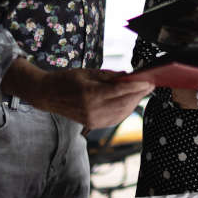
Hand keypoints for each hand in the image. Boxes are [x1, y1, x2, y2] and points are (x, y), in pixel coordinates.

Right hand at [2, 59, 153, 129]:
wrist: (47, 95)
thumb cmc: (67, 80)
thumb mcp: (88, 72)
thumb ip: (110, 76)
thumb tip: (129, 77)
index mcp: (90, 94)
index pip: (120, 91)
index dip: (137, 86)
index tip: (149, 81)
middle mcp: (92, 110)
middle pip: (124, 103)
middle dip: (139, 94)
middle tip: (150, 86)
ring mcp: (92, 120)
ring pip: (122, 113)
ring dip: (134, 103)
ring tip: (142, 93)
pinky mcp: (93, 124)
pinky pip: (115, 119)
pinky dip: (125, 110)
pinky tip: (130, 102)